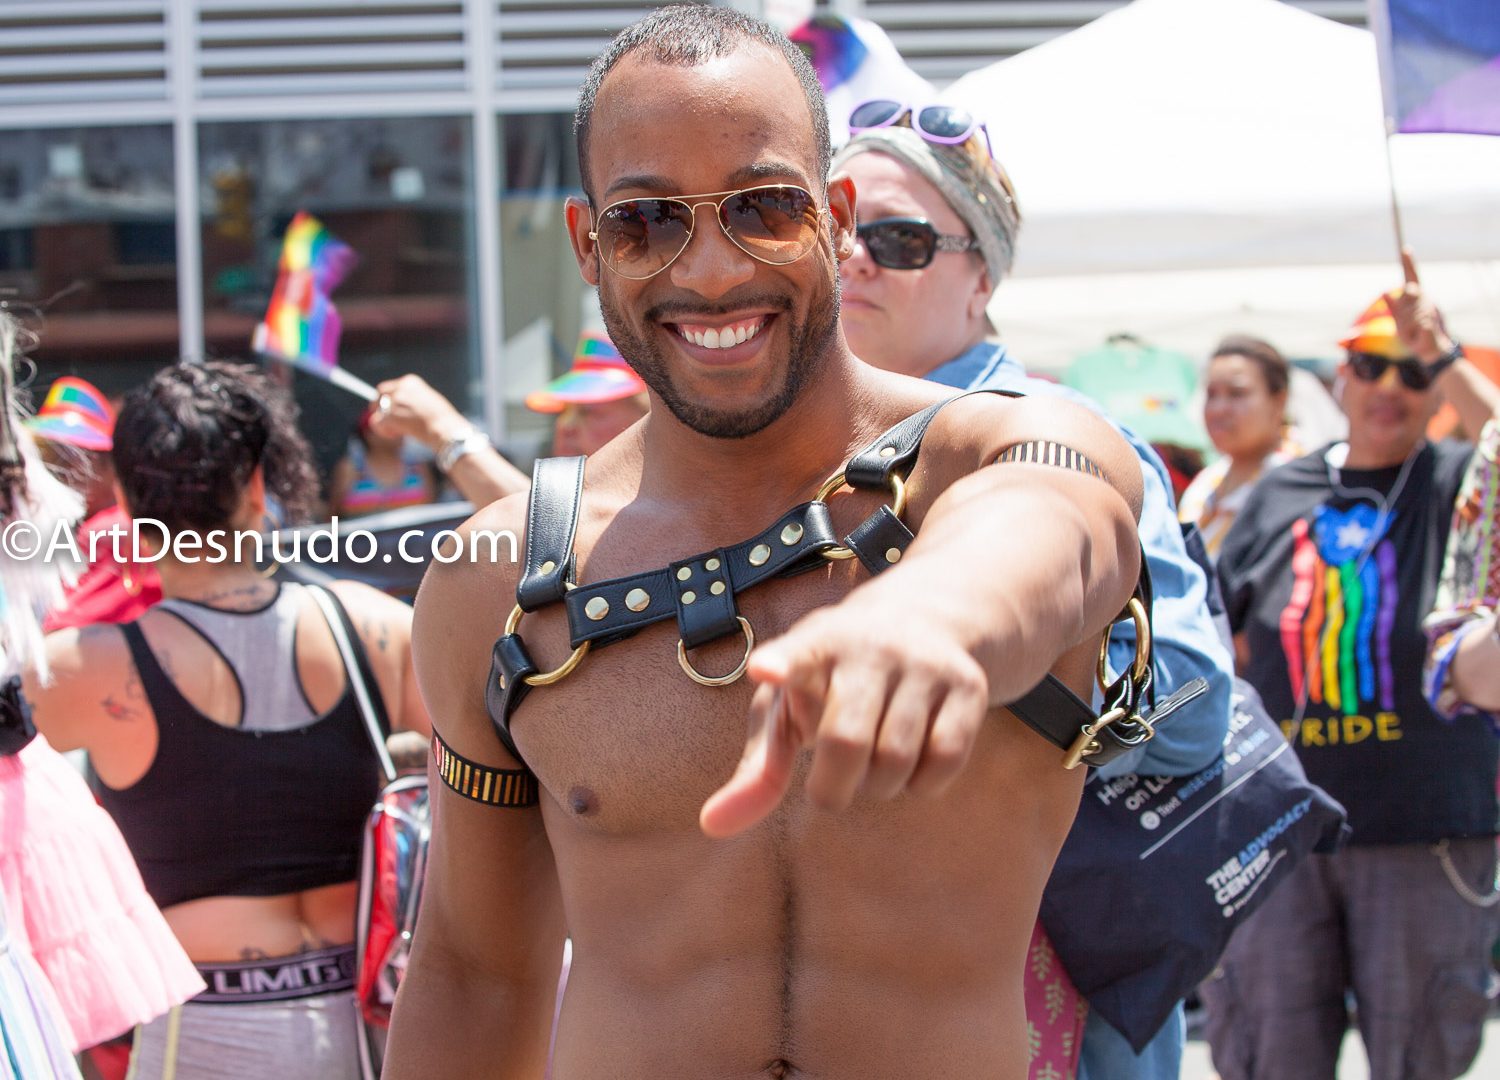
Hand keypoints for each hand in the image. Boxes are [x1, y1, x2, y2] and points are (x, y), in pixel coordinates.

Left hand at [369, 375, 468, 449]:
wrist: (446, 428)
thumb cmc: (443, 419)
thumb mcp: (429, 400)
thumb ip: (413, 399)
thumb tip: (401, 408)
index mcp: (410, 381)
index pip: (390, 387)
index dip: (388, 399)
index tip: (392, 409)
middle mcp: (400, 388)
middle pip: (379, 395)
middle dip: (380, 407)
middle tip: (385, 419)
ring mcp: (394, 401)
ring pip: (378, 411)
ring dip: (385, 422)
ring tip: (398, 431)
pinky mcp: (390, 416)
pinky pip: (378, 423)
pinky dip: (384, 431)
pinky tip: (396, 435)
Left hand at [699, 603, 989, 838]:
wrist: (927, 617)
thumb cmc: (834, 681)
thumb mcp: (790, 710)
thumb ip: (756, 770)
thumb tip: (711, 826)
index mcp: (815, 644)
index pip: (795, 653)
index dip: (781, 665)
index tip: (764, 670)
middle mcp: (870, 646)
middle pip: (845, 743)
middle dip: (833, 788)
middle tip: (830, 786)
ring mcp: (923, 663)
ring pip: (896, 760)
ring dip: (878, 789)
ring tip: (870, 769)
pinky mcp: (967, 685)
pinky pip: (944, 761)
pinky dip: (922, 784)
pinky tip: (911, 764)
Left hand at [1387, 249, 1453, 364]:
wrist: (1428, 350)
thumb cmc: (1413, 334)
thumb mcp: (1399, 321)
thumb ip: (1393, 307)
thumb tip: (1385, 292)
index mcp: (1416, 297)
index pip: (1411, 277)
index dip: (1408, 263)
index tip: (1405, 248)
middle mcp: (1424, 299)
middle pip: (1407, 294)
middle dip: (1402, 310)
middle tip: (1406, 324)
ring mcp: (1429, 310)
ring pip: (1407, 312)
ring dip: (1405, 326)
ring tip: (1412, 331)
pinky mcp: (1430, 322)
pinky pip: (1415, 324)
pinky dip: (1412, 333)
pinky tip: (1419, 335)